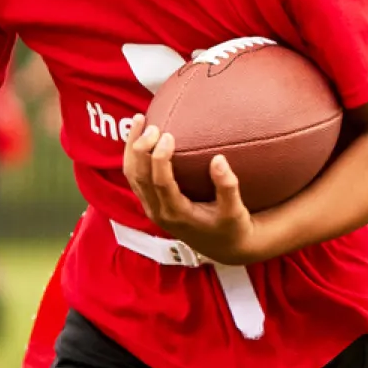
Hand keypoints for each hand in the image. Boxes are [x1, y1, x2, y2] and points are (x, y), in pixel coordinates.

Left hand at [118, 117, 262, 265]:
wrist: (223, 247)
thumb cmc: (232, 227)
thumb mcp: (236, 211)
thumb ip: (227, 187)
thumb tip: (218, 159)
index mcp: (177, 214)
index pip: (160, 183)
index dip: (160, 159)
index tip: (168, 136)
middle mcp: (158, 211)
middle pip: (138, 177)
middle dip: (140, 148)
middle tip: (153, 125)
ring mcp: (151, 207)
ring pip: (131, 175)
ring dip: (132, 148)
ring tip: (139, 120)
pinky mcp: (151, 202)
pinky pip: (135, 176)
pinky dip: (134, 154)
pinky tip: (142, 134)